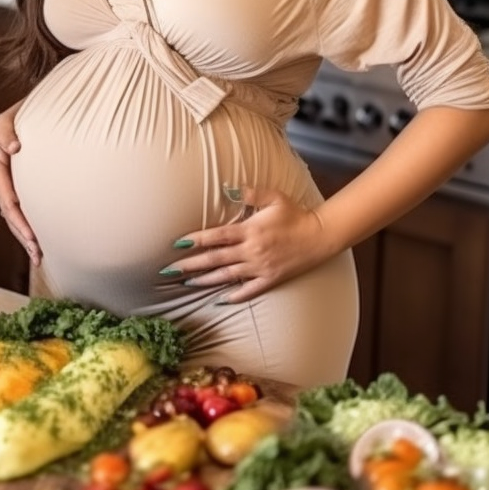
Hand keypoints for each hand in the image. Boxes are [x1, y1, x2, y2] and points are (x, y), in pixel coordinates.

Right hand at [0, 103, 40, 264]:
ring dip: (26, 238)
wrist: (13, 121)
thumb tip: (15, 147)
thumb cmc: (11, 121)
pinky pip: (21, 213)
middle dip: (23, 236)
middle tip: (38, 254)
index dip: (19, 219)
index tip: (32, 235)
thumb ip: (7, 134)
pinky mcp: (15, 191)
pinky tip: (39, 243)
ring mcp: (6, 189)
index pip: (7, 200)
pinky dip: (28, 229)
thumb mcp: (4, 123)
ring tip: (39, 257)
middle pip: (10, 216)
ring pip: (15, 219)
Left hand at [163, 187, 331, 301]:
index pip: (216, 236)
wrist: (319, 236)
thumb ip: (251, 193)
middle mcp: (251, 251)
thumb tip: (229, 189)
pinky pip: (248, 291)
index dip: (196, 240)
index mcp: (249, 230)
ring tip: (186, 283)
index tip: (177, 244)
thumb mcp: (274, 197)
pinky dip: (233, 296)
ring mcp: (260, 267)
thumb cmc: (295, 214)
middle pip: (215, 259)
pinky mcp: (270, 279)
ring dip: (205, 280)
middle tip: (169, 269)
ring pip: (227, 276)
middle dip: (191, 264)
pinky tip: (219, 300)